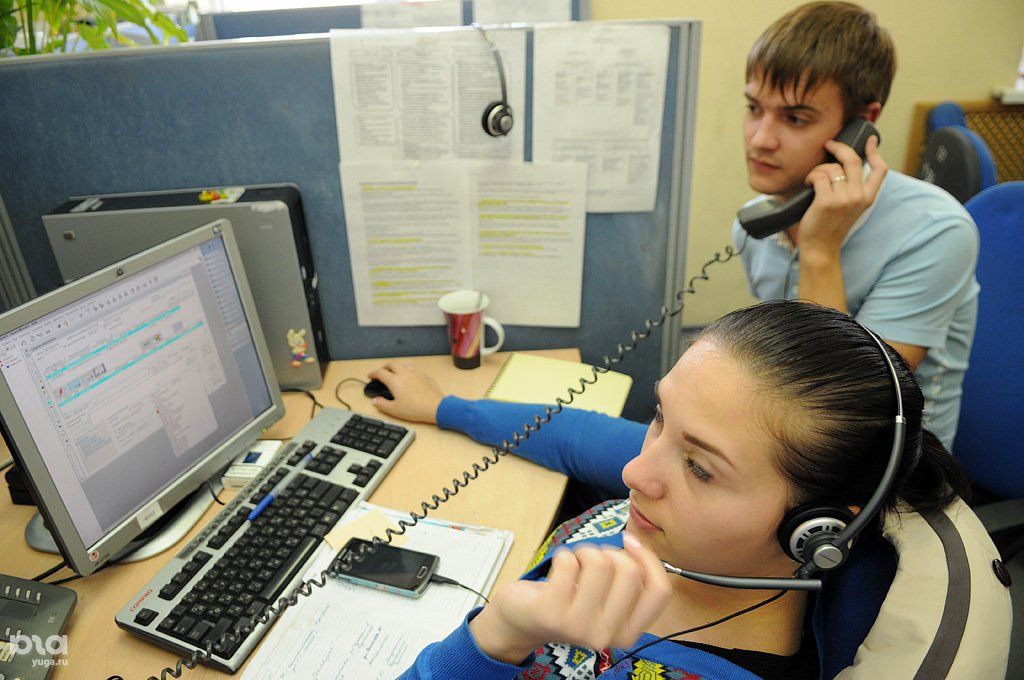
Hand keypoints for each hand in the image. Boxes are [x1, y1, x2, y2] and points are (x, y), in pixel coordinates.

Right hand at [366, 362, 443, 423]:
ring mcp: (416, 373)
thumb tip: (375, 400)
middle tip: (381, 372)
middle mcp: (405, 373)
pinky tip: (409, 376)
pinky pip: (414, 368)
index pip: (380, 372)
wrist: (435, 407)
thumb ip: (382, 404)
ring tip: (395, 372)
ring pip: (403, 364)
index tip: (370, 376)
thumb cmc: (415, 409)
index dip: (373, 373)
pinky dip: (408, 370)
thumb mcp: (394, 410)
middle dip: (384, 367)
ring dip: (397, 366)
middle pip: (391, 364)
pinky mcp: (425, 376)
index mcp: (395, 381)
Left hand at [468, 534, 671, 663]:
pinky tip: (557, 569)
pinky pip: (569, 561)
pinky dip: (562, 555)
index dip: (648, 558)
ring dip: (585, 551)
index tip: (630, 543)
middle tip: (591, 560)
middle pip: (629, 570)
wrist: (524, 620)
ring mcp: (580, 627)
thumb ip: (630, 578)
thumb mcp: (607, 597)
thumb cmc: (570, 600)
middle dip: (610, 551)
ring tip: (574, 563)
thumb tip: (635, 543)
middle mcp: (608, 636)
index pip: (660, 590)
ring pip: (600, 562)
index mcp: (629, 632)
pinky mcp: (552, 613)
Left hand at [797, 135, 887, 261]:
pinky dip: (811, 177)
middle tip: (829, 144)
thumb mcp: (849, 208)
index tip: (871, 140)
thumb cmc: (830, 228)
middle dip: (839, 147)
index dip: (875, 152)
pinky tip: (808, 184)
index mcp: (868, 198)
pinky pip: (819, 176)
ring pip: (832, 168)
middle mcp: (859, 197)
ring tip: (813, 181)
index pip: (880, 170)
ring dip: (818, 170)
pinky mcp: (827, 201)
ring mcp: (844, 199)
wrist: (820, 249)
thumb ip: (852, 190)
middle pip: (853, 160)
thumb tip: (843, 167)